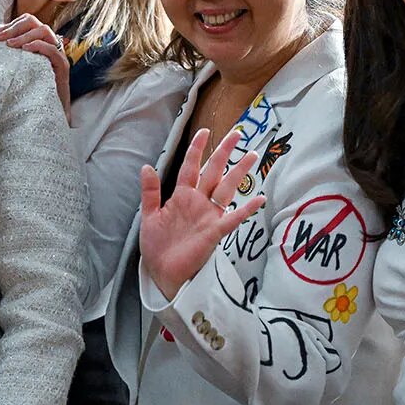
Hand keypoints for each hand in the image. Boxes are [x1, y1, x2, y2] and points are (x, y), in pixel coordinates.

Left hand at [0, 14, 71, 115]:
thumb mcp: (19, 68)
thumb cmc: (32, 89)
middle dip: (15, 27)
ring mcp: (57, 54)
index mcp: (39, 41)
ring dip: (25, 35)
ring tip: (10, 45)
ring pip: (44, 31)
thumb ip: (12, 55)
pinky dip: (38, 45)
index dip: (11, 24)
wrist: (50, 110)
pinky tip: (25, 50)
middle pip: (35, 22)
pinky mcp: (63, 66)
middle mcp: (49, 44)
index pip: (27, 22)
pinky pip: (53, 50)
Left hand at [139, 129, 265, 299]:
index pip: (191, 167)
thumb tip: (146, 166)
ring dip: (238, 172)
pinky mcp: (214, 232)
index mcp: (181, 196)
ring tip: (252, 156)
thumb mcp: (149, 216)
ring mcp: (208, 216)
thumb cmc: (157, 246)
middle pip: (213, 172)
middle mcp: (198, 202)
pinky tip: (258, 198)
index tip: (205, 132)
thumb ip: (150, 192)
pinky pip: (232, 218)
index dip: (197, 149)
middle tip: (237, 134)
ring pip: (226, 188)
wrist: (161, 272)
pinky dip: (245, 209)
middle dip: (224, 152)